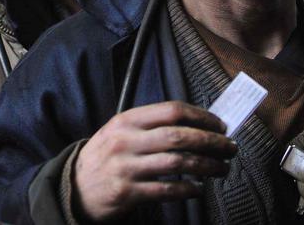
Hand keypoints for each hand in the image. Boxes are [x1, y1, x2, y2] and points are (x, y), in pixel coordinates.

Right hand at [73, 101, 236, 221]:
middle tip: (230, 147)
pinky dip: (188, 190)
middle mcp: (126, 141)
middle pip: (179, 136)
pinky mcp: (127, 193)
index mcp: (126, 120)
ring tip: (222, 168)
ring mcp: (126, 168)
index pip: (171, 110)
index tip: (220, 124)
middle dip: (211, 141)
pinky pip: (167, 190)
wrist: (73, 187)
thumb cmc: (106, 156)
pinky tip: (199, 189)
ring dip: (207, 166)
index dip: (201, 116)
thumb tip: (196, 125)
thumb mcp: (120, 132)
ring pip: (177, 163)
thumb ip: (150, 126)